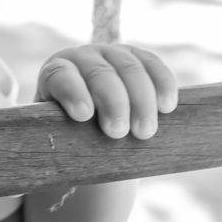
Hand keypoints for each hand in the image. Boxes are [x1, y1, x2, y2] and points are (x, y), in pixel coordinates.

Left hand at [36, 44, 176, 139]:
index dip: (72, 93)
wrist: (95, 124)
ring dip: (141, 100)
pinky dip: (163, 83)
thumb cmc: (72, 136)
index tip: (84, 116)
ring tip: (145, 132)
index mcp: (55, 74)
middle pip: (99, 73)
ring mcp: (111, 53)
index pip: (60, 76)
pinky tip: (167, 106)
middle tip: (119, 132)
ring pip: (129, 68)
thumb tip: (62, 167)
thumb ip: (62, 141)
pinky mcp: (137, 57)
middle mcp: (82, 58)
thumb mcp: (61, 138)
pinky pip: (152, 64)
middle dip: (113, 102)